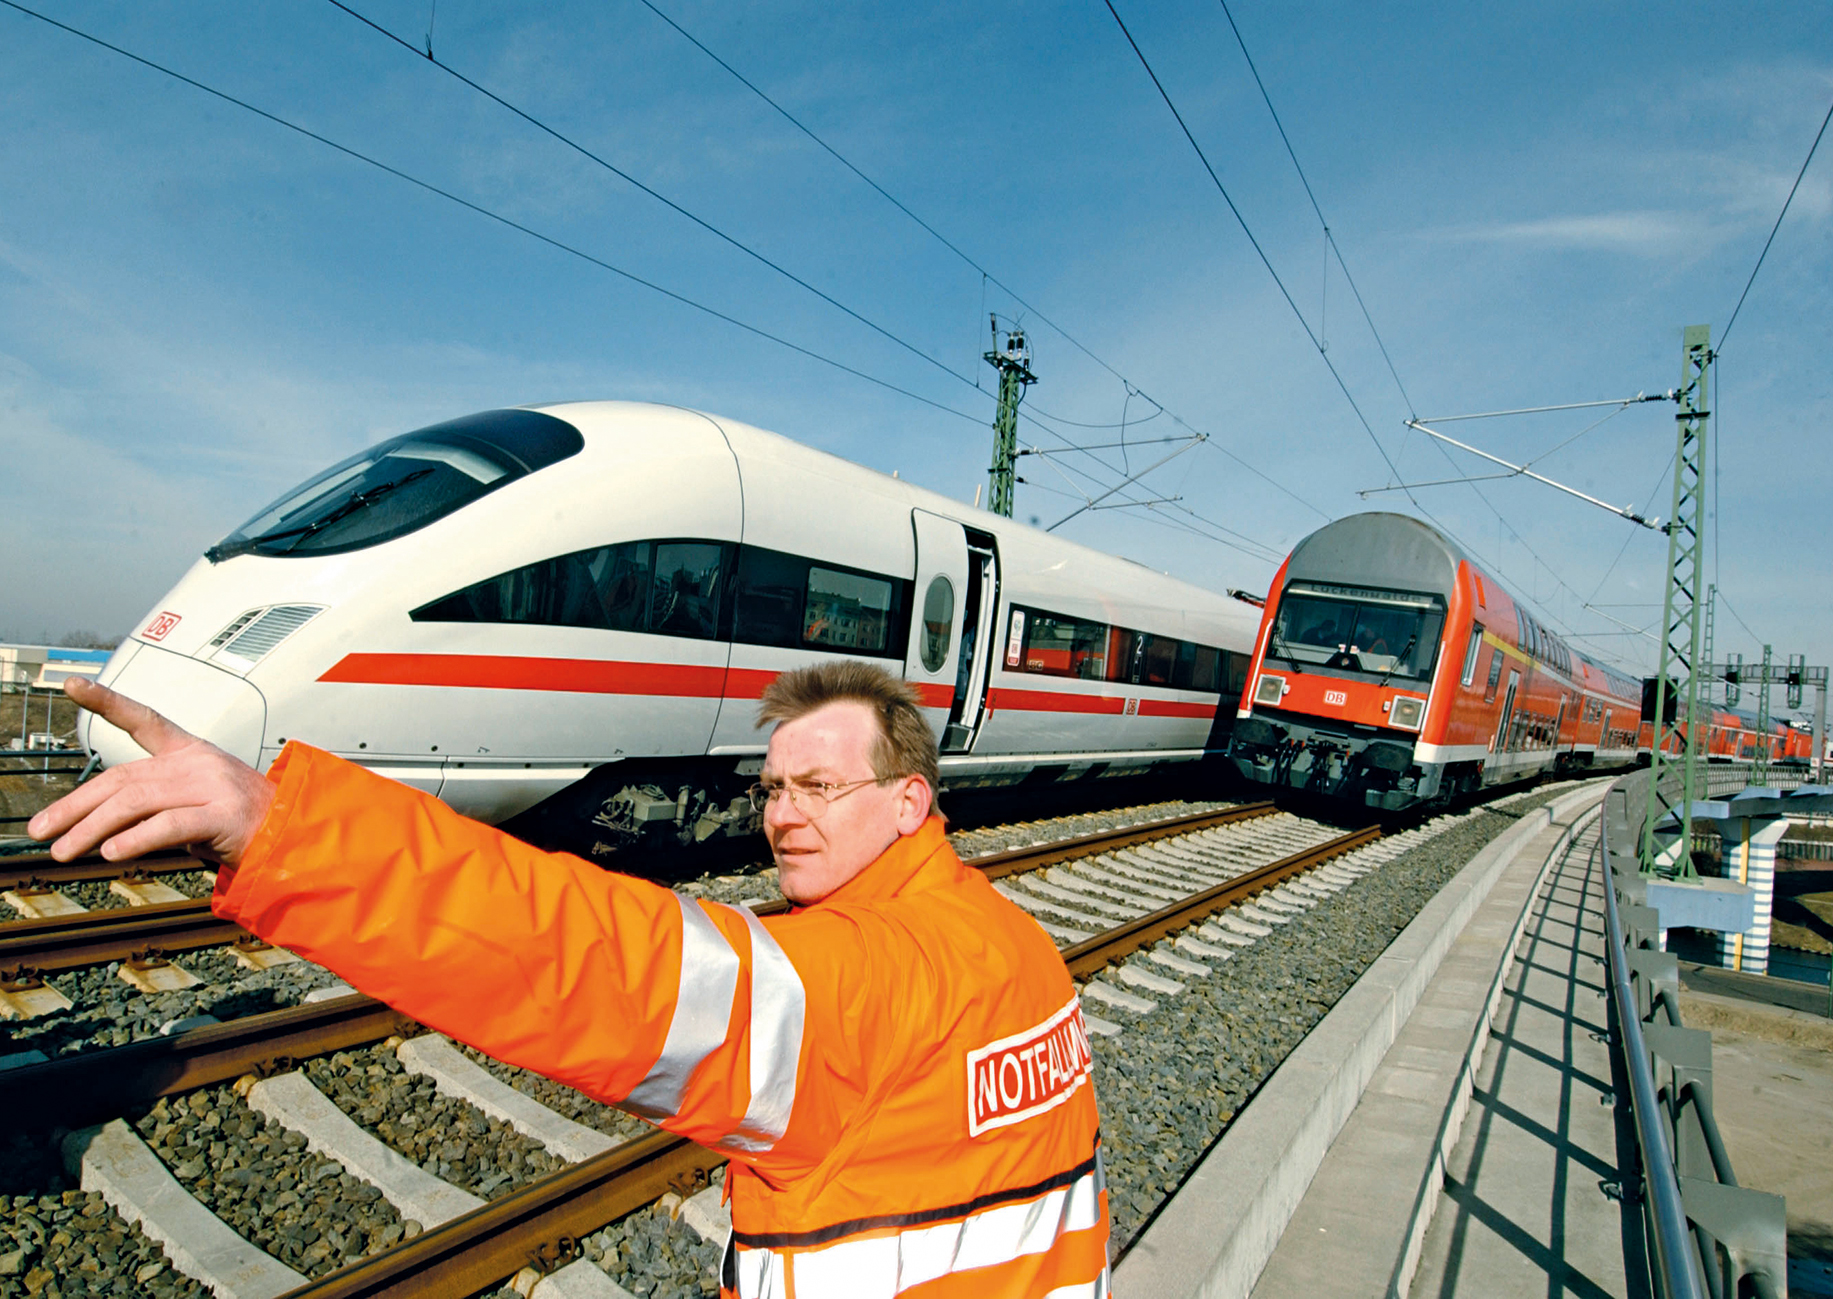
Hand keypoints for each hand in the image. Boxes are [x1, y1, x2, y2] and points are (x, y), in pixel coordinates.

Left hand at [26, 678, 275, 864]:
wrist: (294, 837)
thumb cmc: (243, 823)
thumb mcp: (192, 804)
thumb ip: (152, 806)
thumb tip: (100, 824)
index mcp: (192, 752)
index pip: (144, 719)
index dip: (107, 700)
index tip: (72, 684)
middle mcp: (199, 763)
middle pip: (122, 776)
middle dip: (74, 805)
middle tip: (43, 828)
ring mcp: (213, 786)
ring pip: (136, 801)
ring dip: (91, 828)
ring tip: (66, 849)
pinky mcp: (224, 814)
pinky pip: (168, 825)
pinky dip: (135, 838)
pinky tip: (112, 851)